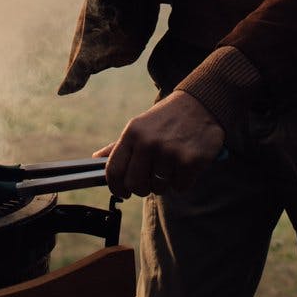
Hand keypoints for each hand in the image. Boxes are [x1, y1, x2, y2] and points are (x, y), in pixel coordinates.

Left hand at [93, 90, 224, 197]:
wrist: (201, 104)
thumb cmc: (166, 119)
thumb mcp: (139, 126)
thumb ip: (119, 146)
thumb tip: (95, 158)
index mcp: (132, 133)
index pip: (113, 171)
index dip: (116, 187)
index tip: (123, 192)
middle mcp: (148, 142)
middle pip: (135, 185)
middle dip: (143, 188)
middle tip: (152, 178)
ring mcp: (169, 152)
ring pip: (159, 188)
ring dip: (165, 182)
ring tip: (171, 164)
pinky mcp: (190, 161)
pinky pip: (180, 187)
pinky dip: (183, 181)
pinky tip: (185, 164)